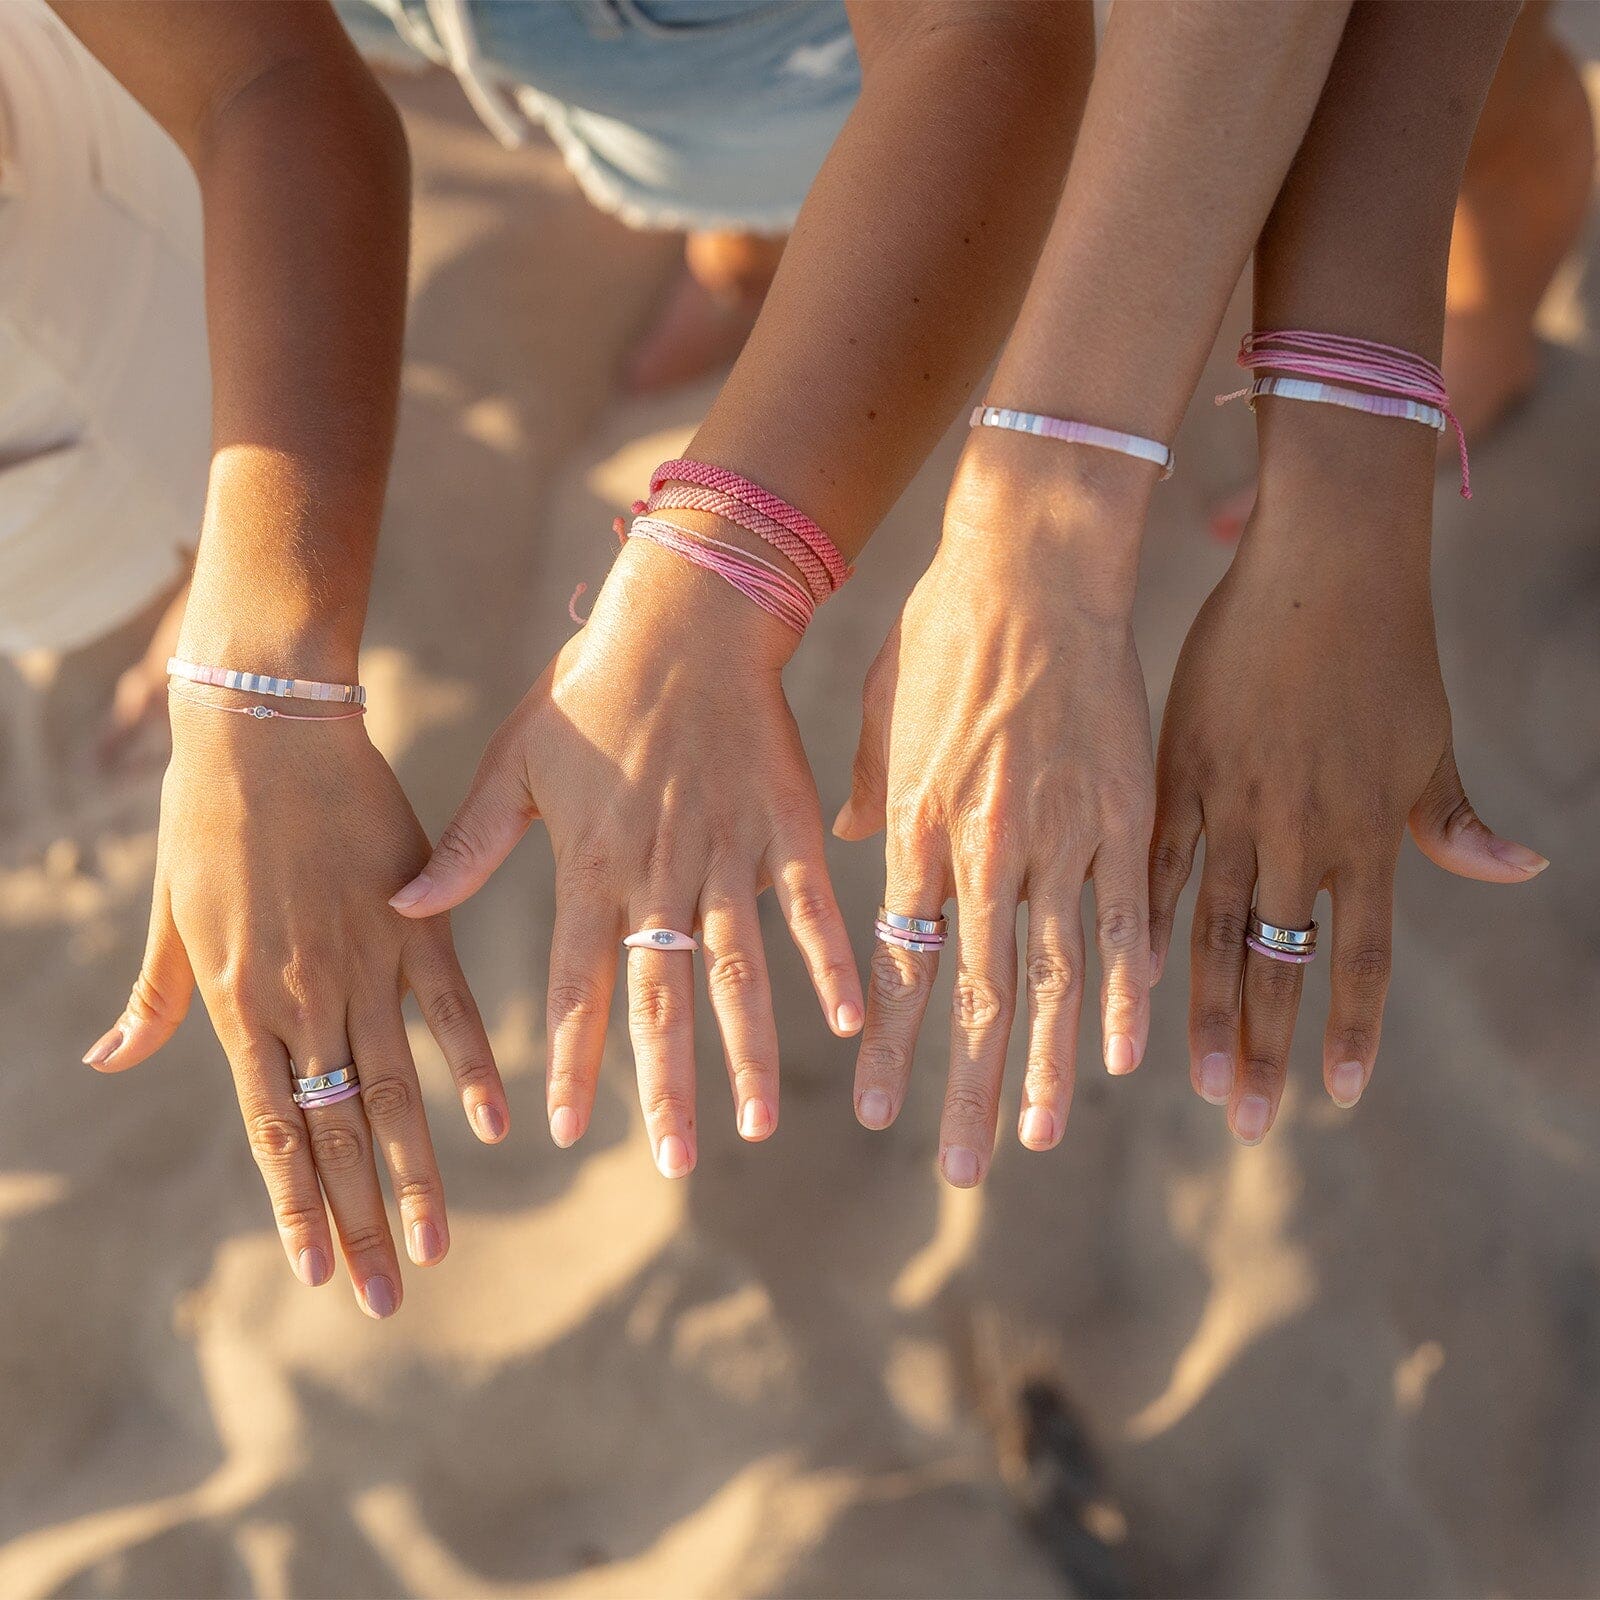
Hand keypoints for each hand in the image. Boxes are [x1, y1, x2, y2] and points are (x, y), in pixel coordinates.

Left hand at [83, 698, 509, 1316]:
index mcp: (238, 1004)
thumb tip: (108, 1060)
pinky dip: (474, 1068)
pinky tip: (498, 1125)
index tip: (322, 1275)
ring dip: (414, 1176)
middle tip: (387, 1300)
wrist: (265, 725)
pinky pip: (451, 1009)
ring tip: (436, 1247)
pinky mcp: (417, 922)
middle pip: (336, 1134)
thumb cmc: (205, 814)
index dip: (298, 1208)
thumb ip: (154, 997)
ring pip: (393, 1092)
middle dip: (360, 1225)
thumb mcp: (169, 913)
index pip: (273, 1131)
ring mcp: (366, 964)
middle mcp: (304, 1000)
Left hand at [389, 539, 863, 1177]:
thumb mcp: (513, 762)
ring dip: (748, 1052)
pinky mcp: (786, 827)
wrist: (685, 617)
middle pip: (661, 1000)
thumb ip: (468, 845)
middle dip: (667, 1090)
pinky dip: (831, 962)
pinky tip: (853, 1020)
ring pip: (738, 971)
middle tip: (676, 1163)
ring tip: (758, 1124)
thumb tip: (404, 907)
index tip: (567, 1131)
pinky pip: (810, 908)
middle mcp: (658, 875)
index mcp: (589, 867)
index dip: (572, 1060)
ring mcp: (727, 855)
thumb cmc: (589, 687)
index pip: (575, 986)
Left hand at [836, 454, 1156, 1185]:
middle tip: (957, 1168)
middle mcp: (981, 849)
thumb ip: (867, 794)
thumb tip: (849, 850)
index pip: (896, 964)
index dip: (889, 1045)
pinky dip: (1127, 992)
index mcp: (914, 827)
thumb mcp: (884, 711)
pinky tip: (1131, 1055)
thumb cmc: (945, 629)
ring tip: (1039, 1139)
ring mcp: (1058, 836)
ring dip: (1047, 1067)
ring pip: (1051, 977)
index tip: (876, 1112)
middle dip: (964, 1089)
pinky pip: (1127, 921)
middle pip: (971, 994)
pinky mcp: (1126, 814)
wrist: (1032, 563)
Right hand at [1148, 483, 1546, 1142]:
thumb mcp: (1427, 739)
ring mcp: (1236, 801)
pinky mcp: (1181, 768)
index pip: (1363, 955)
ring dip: (1207, 1010)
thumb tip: (1522, 871)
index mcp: (1366, 829)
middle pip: (1283, 962)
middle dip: (1267, 1047)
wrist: (1322, 563)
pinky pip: (1161, 858)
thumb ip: (1451, 818)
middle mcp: (1301, 829)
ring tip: (1196, 1079)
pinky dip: (1147, 917)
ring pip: (1218, 928)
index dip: (1350, 1028)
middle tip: (1248, 1122)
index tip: (1335, 1095)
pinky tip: (1131, 973)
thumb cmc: (1386, 649)